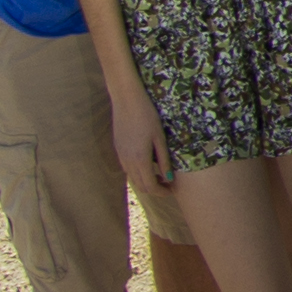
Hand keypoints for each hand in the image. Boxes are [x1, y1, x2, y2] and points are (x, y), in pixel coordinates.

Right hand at [106, 79, 171, 193]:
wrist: (126, 99)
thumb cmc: (147, 115)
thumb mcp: (159, 138)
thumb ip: (163, 160)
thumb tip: (170, 178)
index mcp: (139, 159)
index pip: (150, 186)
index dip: (162, 192)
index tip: (173, 190)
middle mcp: (127, 161)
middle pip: (140, 186)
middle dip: (155, 189)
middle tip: (169, 185)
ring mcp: (120, 155)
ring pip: (133, 178)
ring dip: (146, 181)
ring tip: (161, 176)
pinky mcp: (118, 148)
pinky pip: (128, 168)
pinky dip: (139, 173)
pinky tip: (148, 165)